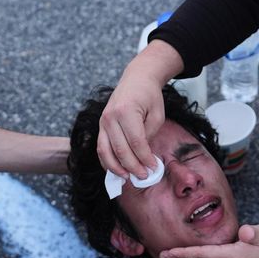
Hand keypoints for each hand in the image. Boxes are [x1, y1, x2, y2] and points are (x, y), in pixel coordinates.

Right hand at [97, 40, 183, 178]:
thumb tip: (143, 157)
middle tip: (143, 177)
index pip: (136, 143)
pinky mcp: (100, 126)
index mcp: (126, 111)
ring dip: (116, 168)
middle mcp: (111, 117)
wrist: (136, 79)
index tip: (154, 168)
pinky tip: (116, 170)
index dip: (145, 158)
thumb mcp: (157, 114)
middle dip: (133, 167)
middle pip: (120, 150)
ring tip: (128, 178)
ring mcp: (103, 121)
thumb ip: (149, 135)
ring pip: (105, 152)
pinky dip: (107, 161)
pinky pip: (101, 147)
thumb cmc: (149, 96)